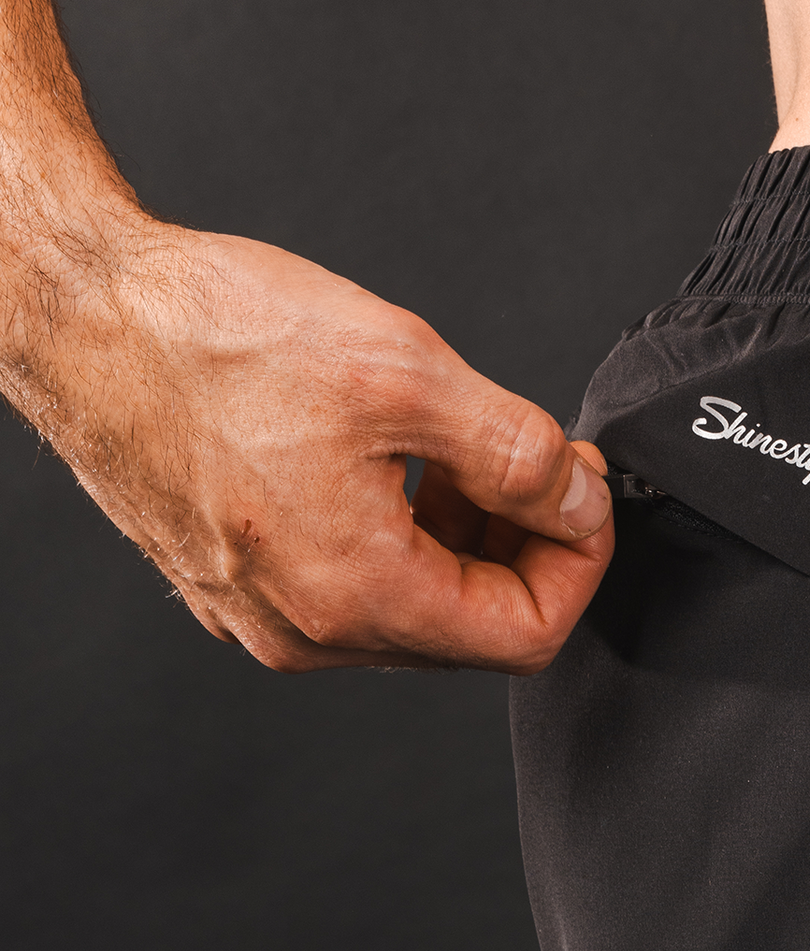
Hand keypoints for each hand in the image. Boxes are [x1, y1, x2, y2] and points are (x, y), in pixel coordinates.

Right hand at [16, 213, 612, 671]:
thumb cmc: (213, 337)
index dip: (579, 559)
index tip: (583, 489)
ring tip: (462, 446)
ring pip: (411, 607)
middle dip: (525, 546)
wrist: (85, 315)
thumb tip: (577, 500)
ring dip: (462, 537)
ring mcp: (262, 612)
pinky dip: (400, 533)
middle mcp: (304, 629)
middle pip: (470, 629)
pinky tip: (395, 458)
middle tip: (541, 459)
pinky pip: (351, 584)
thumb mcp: (406, 374)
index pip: (526, 635)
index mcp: (353, 595)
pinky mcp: (235, 579)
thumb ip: (516, 452)